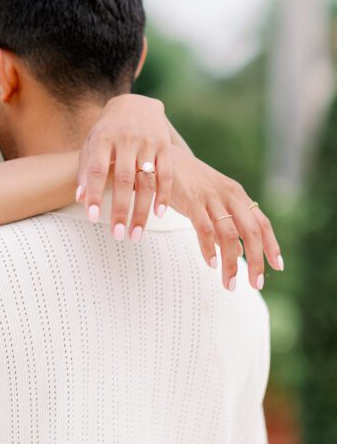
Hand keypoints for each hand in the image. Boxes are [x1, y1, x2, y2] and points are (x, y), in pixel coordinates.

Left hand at [76, 94, 172, 240]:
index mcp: (103, 139)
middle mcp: (126, 140)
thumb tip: (79, 199)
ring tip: (136, 234)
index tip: (91, 216)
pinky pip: (166, 174)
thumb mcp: (91, 143)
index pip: (96, 169)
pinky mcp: (165, 146)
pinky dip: (164, 195)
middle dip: (120, 209)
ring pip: (146, 181)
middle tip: (118, 234)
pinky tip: (159, 215)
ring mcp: (148, 143)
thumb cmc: (108, 129)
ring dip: (142, 210)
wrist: (136, 103)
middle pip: (123, 179)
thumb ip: (85, 169)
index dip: (93, 193)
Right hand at [169, 147, 282, 290]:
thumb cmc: (189, 183)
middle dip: (256, 261)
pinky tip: (211, 264)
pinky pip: (204, 229)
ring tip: (230, 284)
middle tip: (255, 284)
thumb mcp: (213, 201)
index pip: (262, 223)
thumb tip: (237, 252)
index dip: (271, 245)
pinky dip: (208, 249)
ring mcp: (212, 198)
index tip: (277, 267)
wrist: (165, 159)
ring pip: (229, 235)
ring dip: (231, 263)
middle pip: (251, 232)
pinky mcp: (192, 200)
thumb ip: (226, 224)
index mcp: (237, 196)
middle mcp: (230, 196)